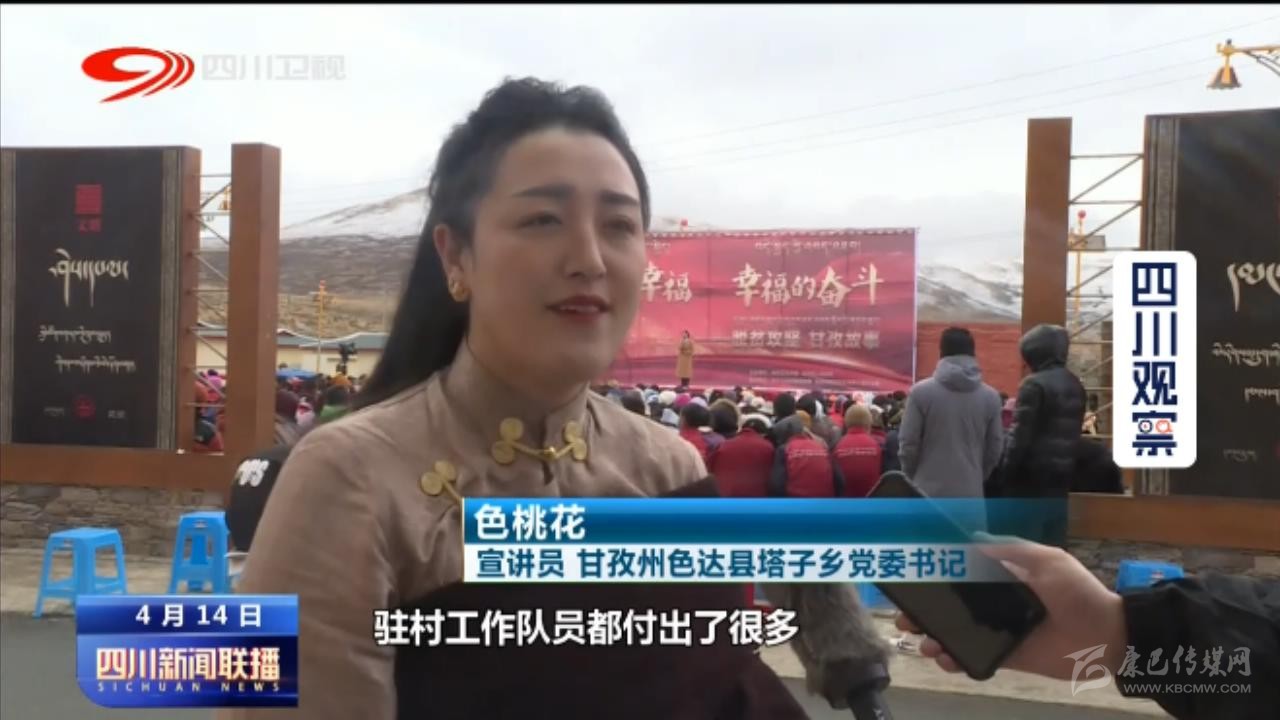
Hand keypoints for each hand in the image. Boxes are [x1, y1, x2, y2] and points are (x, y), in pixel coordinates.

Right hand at [896, 534, 1128, 680]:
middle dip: (925, 612)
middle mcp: (996, 604)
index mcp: (1003, 578)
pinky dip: (956, 661)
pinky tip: (945, 659)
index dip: (934, 578)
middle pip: (951, 607)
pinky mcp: (1007, 657)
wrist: (1108, 636)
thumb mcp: (1047, 560)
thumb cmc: (1077, 592)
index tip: (910, 580)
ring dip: (935, 638)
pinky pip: (975, 659)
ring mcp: (999, 632)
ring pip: (957, 634)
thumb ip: (1010, 551)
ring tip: (924, 642)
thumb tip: (971, 540)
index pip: (961, 576)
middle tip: (906, 617)